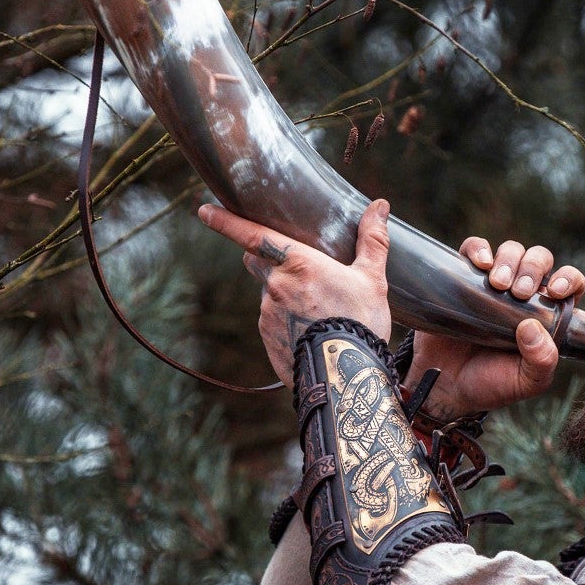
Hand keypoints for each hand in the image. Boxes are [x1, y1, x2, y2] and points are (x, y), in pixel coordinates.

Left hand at [196, 198, 392, 386]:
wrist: (345, 378)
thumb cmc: (360, 322)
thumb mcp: (373, 280)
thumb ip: (372, 241)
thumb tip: (380, 206)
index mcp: (298, 263)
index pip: (252, 236)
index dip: (226, 222)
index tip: (204, 211)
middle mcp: (275, 286)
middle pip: (257, 262)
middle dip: (267, 260)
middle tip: (297, 268)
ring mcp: (267, 314)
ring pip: (269, 294)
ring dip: (285, 296)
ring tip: (319, 311)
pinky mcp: (267, 338)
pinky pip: (272, 321)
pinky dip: (287, 321)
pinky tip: (311, 331)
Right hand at [409, 235, 584, 419]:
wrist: (446, 387)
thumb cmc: (490, 384)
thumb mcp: (525, 382)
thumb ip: (541, 361)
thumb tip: (533, 327)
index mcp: (545, 314)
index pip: (569, 284)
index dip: (569, 279)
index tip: (555, 292)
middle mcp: (522, 294)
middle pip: (539, 259)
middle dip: (533, 268)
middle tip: (519, 292)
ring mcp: (492, 283)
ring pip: (511, 250)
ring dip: (509, 260)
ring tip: (497, 284)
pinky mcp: (463, 277)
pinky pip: (474, 248)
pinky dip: (478, 249)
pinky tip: (479, 264)